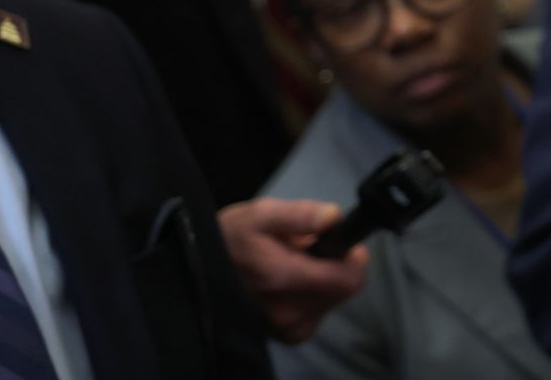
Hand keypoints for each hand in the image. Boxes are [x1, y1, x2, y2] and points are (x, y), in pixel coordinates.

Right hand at [218, 198, 369, 344]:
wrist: (198, 271)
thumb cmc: (231, 239)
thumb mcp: (261, 214)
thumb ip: (301, 214)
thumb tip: (334, 217)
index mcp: (286, 279)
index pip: (350, 278)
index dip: (352, 256)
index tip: (335, 241)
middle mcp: (291, 312)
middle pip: (344, 287)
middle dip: (333, 264)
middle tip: (304, 249)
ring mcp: (289, 328)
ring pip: (334, 299)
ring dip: (322, 279)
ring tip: (292, 265)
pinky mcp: (289, 336)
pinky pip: (320, 312)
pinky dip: (313, 296)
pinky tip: (290, 284)